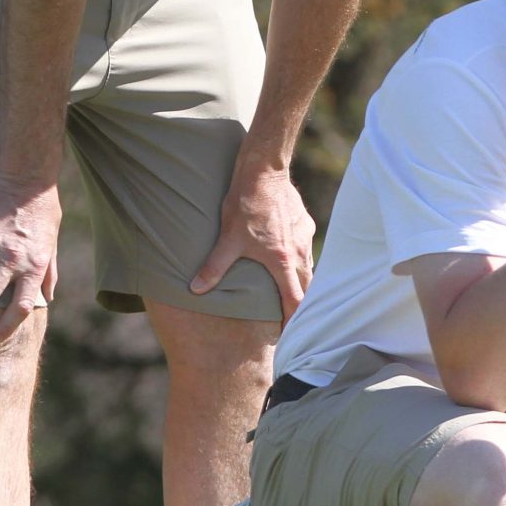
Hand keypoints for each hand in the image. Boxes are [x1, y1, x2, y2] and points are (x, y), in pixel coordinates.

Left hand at [189, 164, 315, 316]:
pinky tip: (291, 257)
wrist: (264, 172)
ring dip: (302, 282)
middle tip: (294, 319)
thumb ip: (213, 267)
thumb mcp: (227, 239)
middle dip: (302, 305)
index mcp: (282, 262)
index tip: (292, 333)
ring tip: (293, 292)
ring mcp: (305, 236)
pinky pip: (307, 248)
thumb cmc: (246, 205)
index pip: (295, 300)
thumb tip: (196, 289)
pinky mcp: (305, 222)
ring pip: (309, 267)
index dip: (294, 320)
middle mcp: (299, 252)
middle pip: (307, 287)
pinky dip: (301, 259)